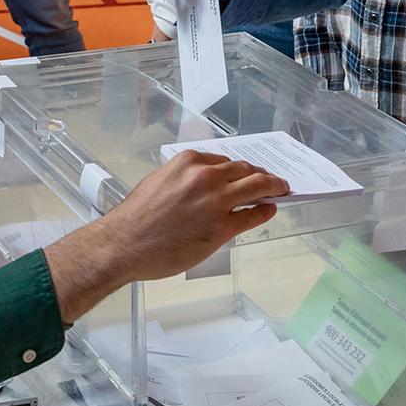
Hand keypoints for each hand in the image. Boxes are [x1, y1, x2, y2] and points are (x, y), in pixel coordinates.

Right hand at [44, 152, 288, 322]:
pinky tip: (269, 209)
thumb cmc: (136, 217)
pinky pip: (252, 214)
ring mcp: (216, 201)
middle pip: (245, 170)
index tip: (248, 171)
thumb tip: (203, 184)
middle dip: (261, 173)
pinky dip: (264, 210)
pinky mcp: (222, 227)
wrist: (124, 244)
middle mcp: (206, 177)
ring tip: (281, 189)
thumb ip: (184, 179)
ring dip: (272, 186)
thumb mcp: (159, 182)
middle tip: (271, 179)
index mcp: (189, 162)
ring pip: (256, 186)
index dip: (240, 168)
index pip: (224, 161)